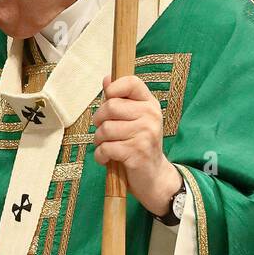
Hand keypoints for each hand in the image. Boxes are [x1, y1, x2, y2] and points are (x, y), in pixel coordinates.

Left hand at [91, 74, 182, 215]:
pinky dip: (101, 156)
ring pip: (105, 129)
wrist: (154, 176)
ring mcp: (145, 134)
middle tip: (104, 131)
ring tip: (108, 146)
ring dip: (99, 141)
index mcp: (150, 104)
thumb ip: (120, 100)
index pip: (131, 82)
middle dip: (99, 121)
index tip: (109, 98)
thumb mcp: (133, 119)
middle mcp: (151, 116)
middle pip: (110, 106)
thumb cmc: (138, 144)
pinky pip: (105, 148)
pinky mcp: (137, 152)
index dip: (114, 88)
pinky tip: (108, 158)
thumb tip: (106, 78)